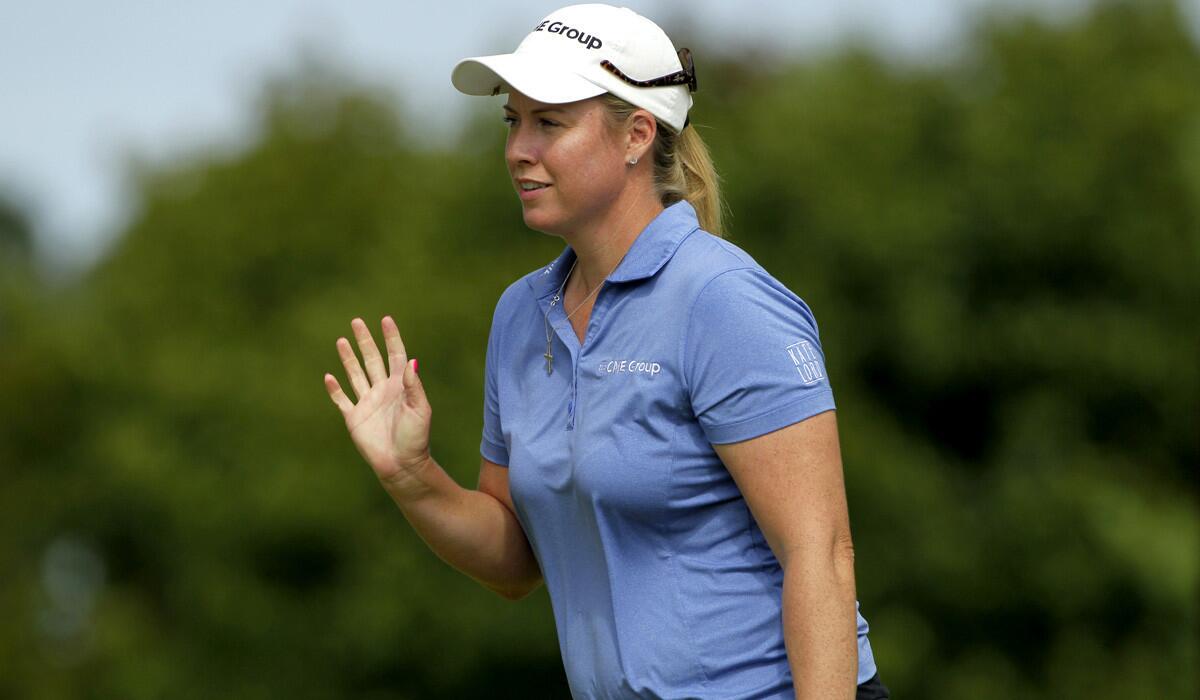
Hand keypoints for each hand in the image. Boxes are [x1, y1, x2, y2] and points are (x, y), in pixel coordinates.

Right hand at [324, 316, 431, 486]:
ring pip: (355, 374)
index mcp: (401, 386)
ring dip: (348, 358)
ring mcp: (367, 403)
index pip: (396, 355)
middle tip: (356, 321)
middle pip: (372, 359)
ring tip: (341, 340)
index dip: (391, 338)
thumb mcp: (420, 409)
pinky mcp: (354, 417)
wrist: (402, 464)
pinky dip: (334, 389)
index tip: (386, 319)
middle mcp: (383, 390)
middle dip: (365, 340)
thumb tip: (412, 360)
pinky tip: (329, 377)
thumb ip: (414, 385)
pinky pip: (342, 399)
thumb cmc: (416, 438)